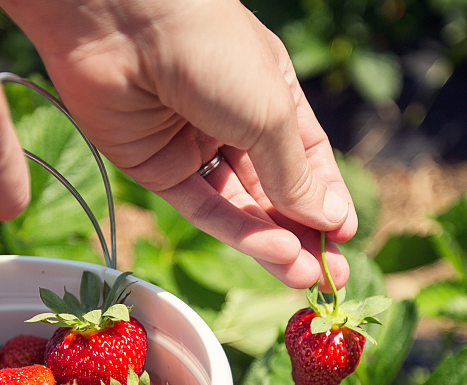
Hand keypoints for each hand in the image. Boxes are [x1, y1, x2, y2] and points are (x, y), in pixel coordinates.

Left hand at [0, 0, 356, 288]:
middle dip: (301, 232)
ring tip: (304, 276)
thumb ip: (295, 173)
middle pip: (272, 189)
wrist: (122, 22)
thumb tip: (327, 220)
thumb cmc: (212, 49)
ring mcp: (191, 145)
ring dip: (272, 241)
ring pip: (238, 206)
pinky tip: (271, 251)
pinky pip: (200, 207)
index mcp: (269, 92)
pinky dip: (235, 231)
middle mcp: (231, 120)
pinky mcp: (153, 168)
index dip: (324, 198)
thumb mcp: (271, 112)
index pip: (306, 156)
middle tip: (330, 277)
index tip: (344, 236)